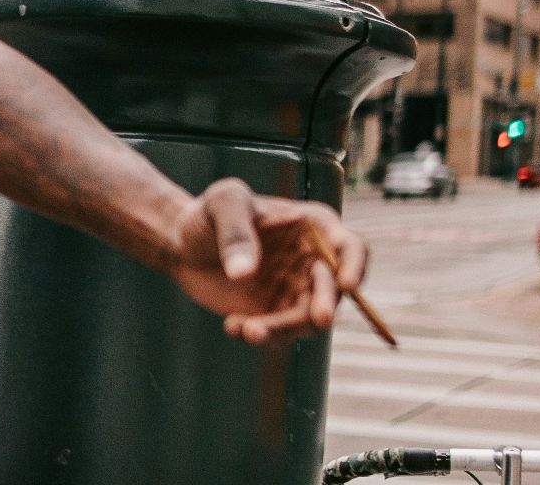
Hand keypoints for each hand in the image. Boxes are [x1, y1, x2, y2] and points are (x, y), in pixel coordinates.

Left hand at [163, 178, 367, 345]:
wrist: (184, 243)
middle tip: (318, 319)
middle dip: (327, 306)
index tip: (347, 285)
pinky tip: (232, 326)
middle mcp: (313, 262)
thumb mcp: (222, 203)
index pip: (350, 247)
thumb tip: (244, 274)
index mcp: (313, 228)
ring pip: (307, 320)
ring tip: (248, 331)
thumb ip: (235, 231)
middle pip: (334, 291)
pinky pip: (279, 333)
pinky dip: (260, 334)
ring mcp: (296, 292)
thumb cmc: (210, 213)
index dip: (356, 266)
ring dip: (284, 329)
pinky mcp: (276, 315)